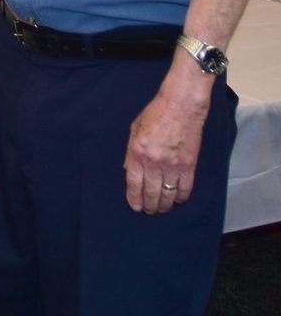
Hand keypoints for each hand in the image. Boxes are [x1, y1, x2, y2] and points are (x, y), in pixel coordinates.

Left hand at [123, 75, 210, 213]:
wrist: (181, 106)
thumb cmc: (155, 114)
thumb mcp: (134, 130)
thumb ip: (130, 152)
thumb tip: (128, 171)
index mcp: (137, 152)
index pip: (133, 183)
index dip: (134, 198)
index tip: (135, 206)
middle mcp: (153, 161)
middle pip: (150, 192)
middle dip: (149, 205)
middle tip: (149, 211)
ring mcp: (172, 165)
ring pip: (167, 194)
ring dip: (164, 205)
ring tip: (161, 208)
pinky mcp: (189, 165)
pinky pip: (185, 188)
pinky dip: (181, 197)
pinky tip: (177, 199)